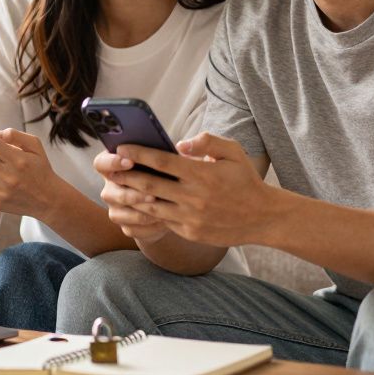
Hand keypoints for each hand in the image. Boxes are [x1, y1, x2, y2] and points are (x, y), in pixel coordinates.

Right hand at [94, 151, 169, 243]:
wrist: (171, 199)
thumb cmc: (167, 171)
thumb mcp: (167, 159)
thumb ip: (167, 152)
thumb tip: (182, 146)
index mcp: (113, 165)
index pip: (101, 163)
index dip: (112, 163)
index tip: (131, 161)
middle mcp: (110, 187)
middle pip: (108, 193)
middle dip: (131, 194)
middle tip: (151, 194)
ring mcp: (116, 208)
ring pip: (118, 214)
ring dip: (139, 213)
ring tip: (160, 209)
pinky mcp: (126, 225)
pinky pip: (131, 229)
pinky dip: (147, 227)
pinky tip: (163, 221)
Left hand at [113, 133, 273, 247]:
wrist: (263, 217)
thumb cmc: (245, 180)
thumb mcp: (233, 153)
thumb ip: (207, 142)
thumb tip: (180, 144)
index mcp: (201, 174)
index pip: (161, 161)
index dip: (138, 153)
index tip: (121, 147)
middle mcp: (193, 197)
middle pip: (149, 184)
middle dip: (126, 175)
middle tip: (110, 168)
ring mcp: (190, 217)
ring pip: (151, 206)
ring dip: (131, 196)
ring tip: (117, 188)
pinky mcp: (190, 232)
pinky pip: (162, 221)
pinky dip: (147, 213)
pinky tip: (136, 205)